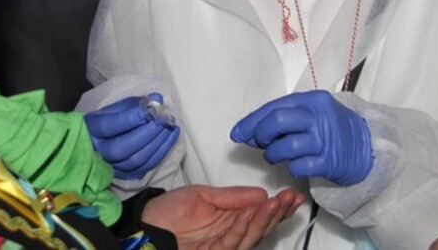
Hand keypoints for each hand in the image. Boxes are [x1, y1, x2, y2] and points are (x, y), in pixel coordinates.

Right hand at [84, 94, 179, 179]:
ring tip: (170, 126)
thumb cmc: (109, 120)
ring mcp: (112, 167)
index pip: (109, 126)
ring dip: (157, 142)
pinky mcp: (126, 175)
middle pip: (122, 148)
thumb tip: (157, 99)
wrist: (100, 142)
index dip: (131, 118)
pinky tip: (170, 136)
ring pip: (136, 160)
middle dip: (147, 133)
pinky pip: (145, 167)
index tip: (151, 108)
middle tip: (164, 119)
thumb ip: (135, 104)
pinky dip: (161, 151)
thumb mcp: (116, 107)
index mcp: (92, 130)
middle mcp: (99, 152)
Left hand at [142, 184, 304, 249]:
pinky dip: (241, 227)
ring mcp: (221, 246)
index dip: (277, 207)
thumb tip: (261, 193)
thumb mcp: (204, 195)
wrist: (144, 225)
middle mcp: (229, 235)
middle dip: (277, 214)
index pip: (259, 216)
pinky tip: (249, 213)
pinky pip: (230, 243)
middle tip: (291, 199)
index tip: (293, 195)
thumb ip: (232, 197)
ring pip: (250, 237)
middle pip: (260, 228)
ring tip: (275, 203)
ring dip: (264, 219)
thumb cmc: (169, 211)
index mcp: (230, 220)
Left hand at [230, 90, 372, 184]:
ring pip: (285, 146)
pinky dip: (290, 167)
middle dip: (261, 134)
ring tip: (275, 155)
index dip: (251, 121)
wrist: (365, 147)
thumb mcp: (310, 114)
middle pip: (277, 121)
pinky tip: (293, 164)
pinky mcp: (329, 162)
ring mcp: (325, 140)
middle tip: (259, 143)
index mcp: (311, 100)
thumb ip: (281, 119)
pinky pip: (298, 166)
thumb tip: (246, 132)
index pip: (273, 107)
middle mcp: (318, 116)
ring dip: (272, 154)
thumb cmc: (331, 129)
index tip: (237, 133)